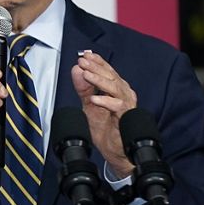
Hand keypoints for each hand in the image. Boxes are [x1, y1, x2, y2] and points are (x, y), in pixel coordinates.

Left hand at [71, 51, 136, 178]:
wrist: (115, 150)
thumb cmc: (106, 128)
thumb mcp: (89, 105)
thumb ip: (83, 88)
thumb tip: (76, 69)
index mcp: (117, 89)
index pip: (108, 70)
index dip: (97, 61)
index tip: (85, 54)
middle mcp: (124, 94)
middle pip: (111, 76)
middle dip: (96, 67)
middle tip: (82, 62)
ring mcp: (127, 104)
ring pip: (115, 87)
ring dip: (99, 80)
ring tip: (86, 75)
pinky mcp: (127, 117)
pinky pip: (118, 106)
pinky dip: (105, 101)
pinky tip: (94, 99)